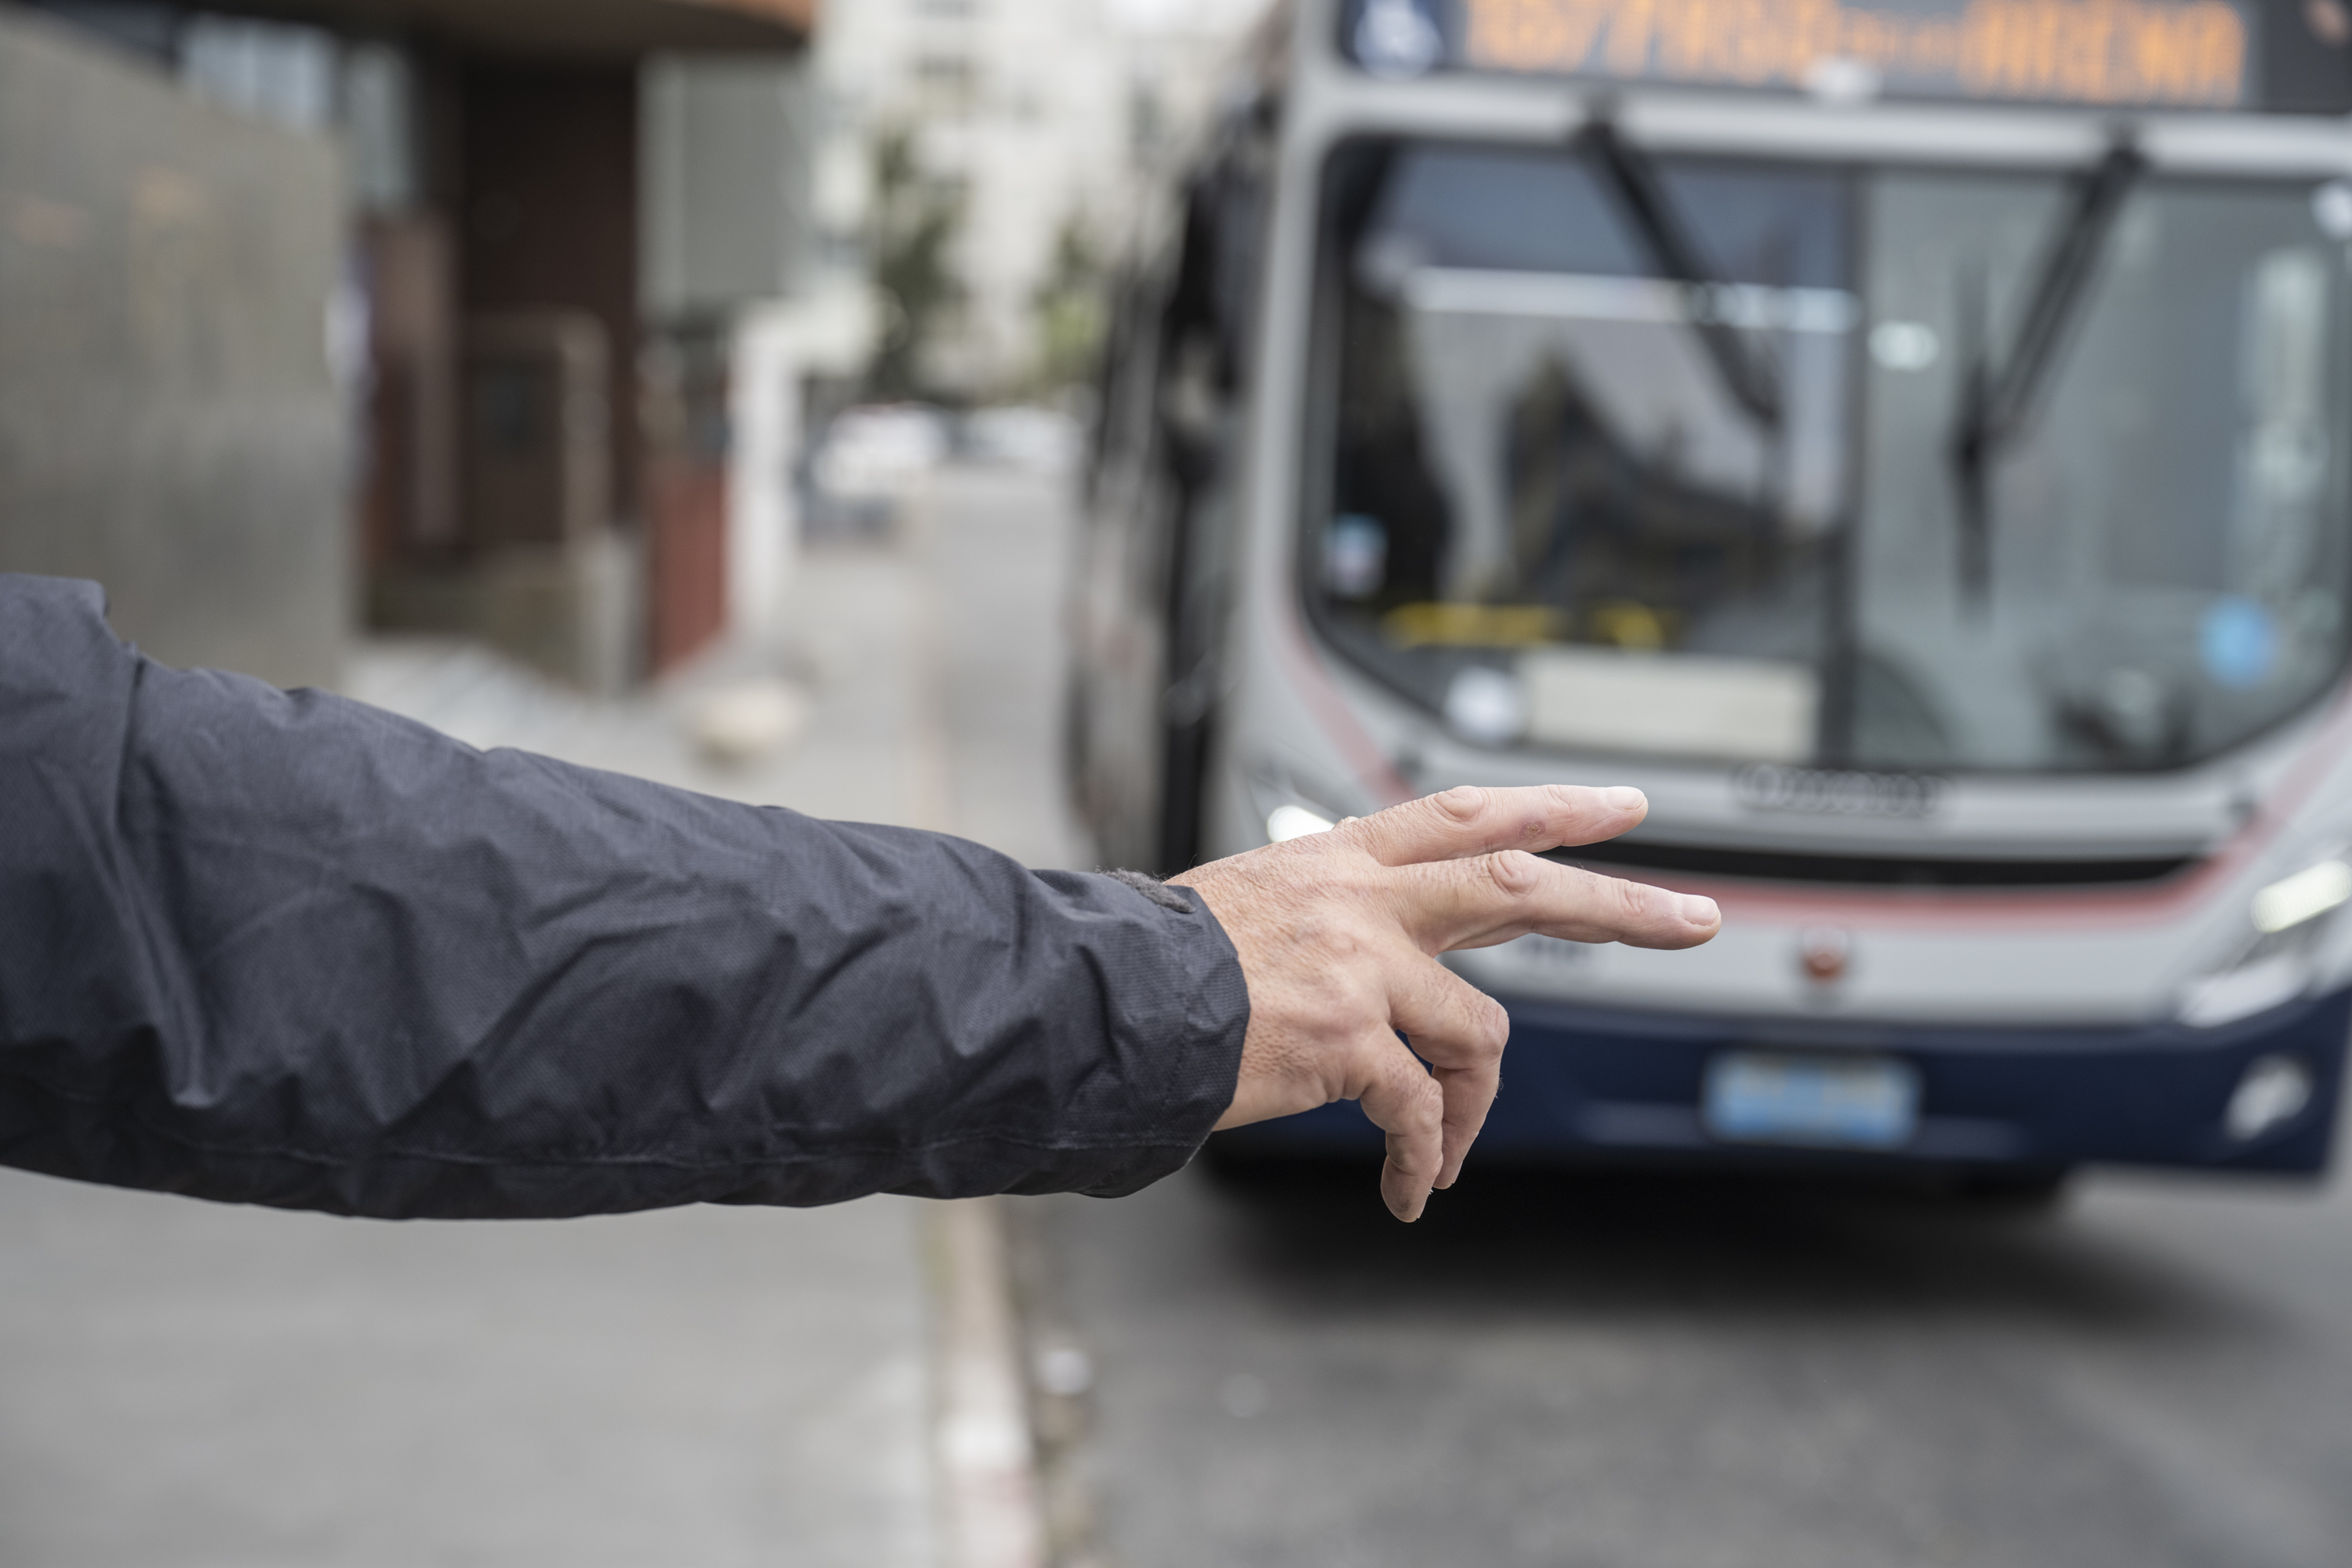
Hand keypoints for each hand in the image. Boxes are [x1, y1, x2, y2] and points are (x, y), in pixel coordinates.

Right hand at [1169, 785, 1719, 1221]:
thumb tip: (1385, 960)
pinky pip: (1421, 1110)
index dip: (1551, 810)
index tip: (1622, 808)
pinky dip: (1425, 1158)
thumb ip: (1331, 919)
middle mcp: (1362, 900)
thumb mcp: (1252, 903)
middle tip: (1697, 916)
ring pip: (1478, 1031)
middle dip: (1619, 906)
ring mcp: (1362, 965)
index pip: (1464, 816)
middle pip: (1518, 885)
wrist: (1102, 1008)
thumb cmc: (1158, 969)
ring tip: (1444, 1153)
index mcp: (1339, 860)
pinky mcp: (1351, 1039)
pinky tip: (1409, 1191)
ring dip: (1476, 1105)